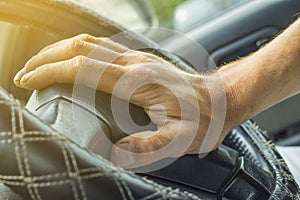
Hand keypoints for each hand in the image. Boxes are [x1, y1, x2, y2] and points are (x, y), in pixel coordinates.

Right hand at [14, 34, 231, 168]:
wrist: (218, 101)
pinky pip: (101, 47)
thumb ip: (149, 146)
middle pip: (79, 48)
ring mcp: (136, 58)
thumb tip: (117, 153)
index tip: (30, 80)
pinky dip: (78, 50)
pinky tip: (72, 60)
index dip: (51, 71)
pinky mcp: (139, 61)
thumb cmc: (201, 119)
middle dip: (47, 57)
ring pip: (89, 43)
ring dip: (60, 50)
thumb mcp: (179, 139)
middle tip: (25, 72)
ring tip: (40, 63)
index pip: (82, 67)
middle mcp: (133, 63)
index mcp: (137, 80)